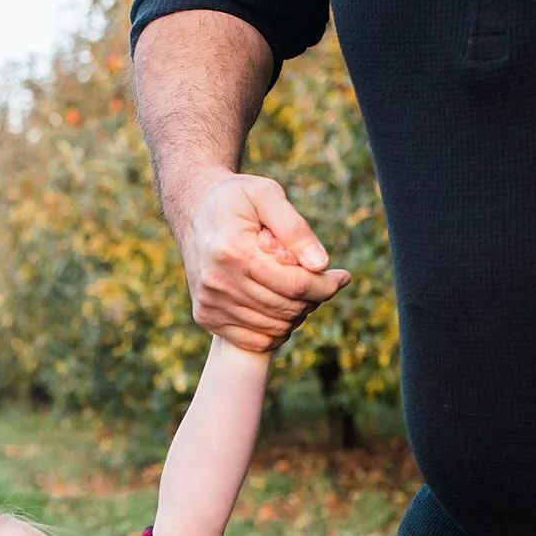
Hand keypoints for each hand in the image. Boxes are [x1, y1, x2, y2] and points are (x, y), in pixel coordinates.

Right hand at [176, 173, 350, 351]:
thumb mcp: (267, 194)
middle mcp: (218, 282)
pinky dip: (276, 331)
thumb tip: (321, 264)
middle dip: (314, 298)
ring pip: (274, 328)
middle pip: (287, 309)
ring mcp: (210, 303)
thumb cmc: (235, 199)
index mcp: (234, 251)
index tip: (343, 277)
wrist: (192, 210)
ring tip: (299, 289)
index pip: (295, 284)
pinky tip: (281, 308)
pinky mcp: (206, 316)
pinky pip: (254, 340)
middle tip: (321, 281)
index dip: (326, 285)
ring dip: (297, 314)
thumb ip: (295, 228)